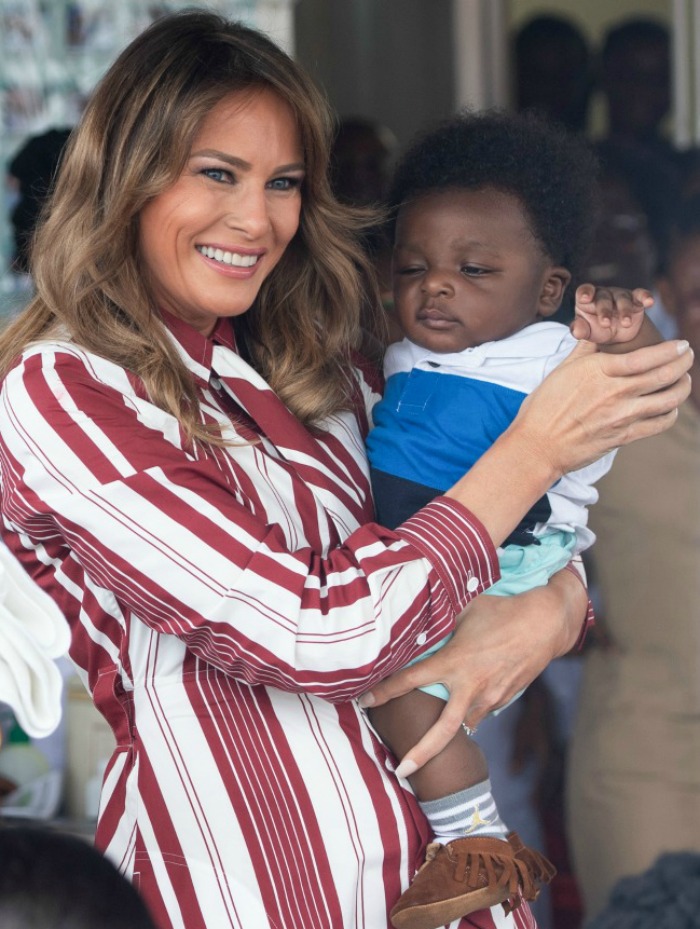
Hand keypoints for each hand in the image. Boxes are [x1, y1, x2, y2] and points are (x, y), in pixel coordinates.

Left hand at [359, 570, 586, 771]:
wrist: (546, 623)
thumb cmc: (502, 610)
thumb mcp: (465, 610)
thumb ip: (440, 621)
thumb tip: (415, 620)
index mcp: (454, 663)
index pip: (410, 680)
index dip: (384, 692)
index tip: (364, 701)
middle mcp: (471, 686)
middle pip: (442, 731)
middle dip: (421, 754)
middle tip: (400, 770)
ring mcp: (490, 697)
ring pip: (463, 725)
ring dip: (447, 734)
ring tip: (426, 744)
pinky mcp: (505, 699)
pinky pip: (480, 713)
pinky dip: (468, 715)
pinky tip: (461, 709)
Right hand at [514, 337, 691, 477]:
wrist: (537, 446)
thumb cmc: (544, 407)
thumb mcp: (562, 369)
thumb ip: (585, 348)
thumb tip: (596, 329)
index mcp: (599, 371)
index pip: (645, 357)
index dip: (669, 350)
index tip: (681, 344)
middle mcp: (614, 392)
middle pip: (663, 375)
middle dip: (683, 363)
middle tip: (688, 355)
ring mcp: (621, 416)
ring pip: (667, 399)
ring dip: (682, 387)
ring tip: (685, 379)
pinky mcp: (623, 437)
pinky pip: (658, 424)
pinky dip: (671, 413)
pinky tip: (670, 407)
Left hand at [571, 284, 653, 343]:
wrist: (617, 334)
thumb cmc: (597, 330)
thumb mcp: (587, 332)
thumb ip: (579, 330)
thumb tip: (576, 331)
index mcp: (588, 299)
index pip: (584, 290)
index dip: (585, 292)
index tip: (585, 299)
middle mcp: (604, 294)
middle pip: (603, 298)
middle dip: (604, 310)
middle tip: (605, 324)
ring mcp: (620, 296)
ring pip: (622, 299)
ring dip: (624, 310)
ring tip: (625, 323)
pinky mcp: (636, 301)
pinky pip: (641, 295)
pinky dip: (646, 297)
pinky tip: (650, 302)